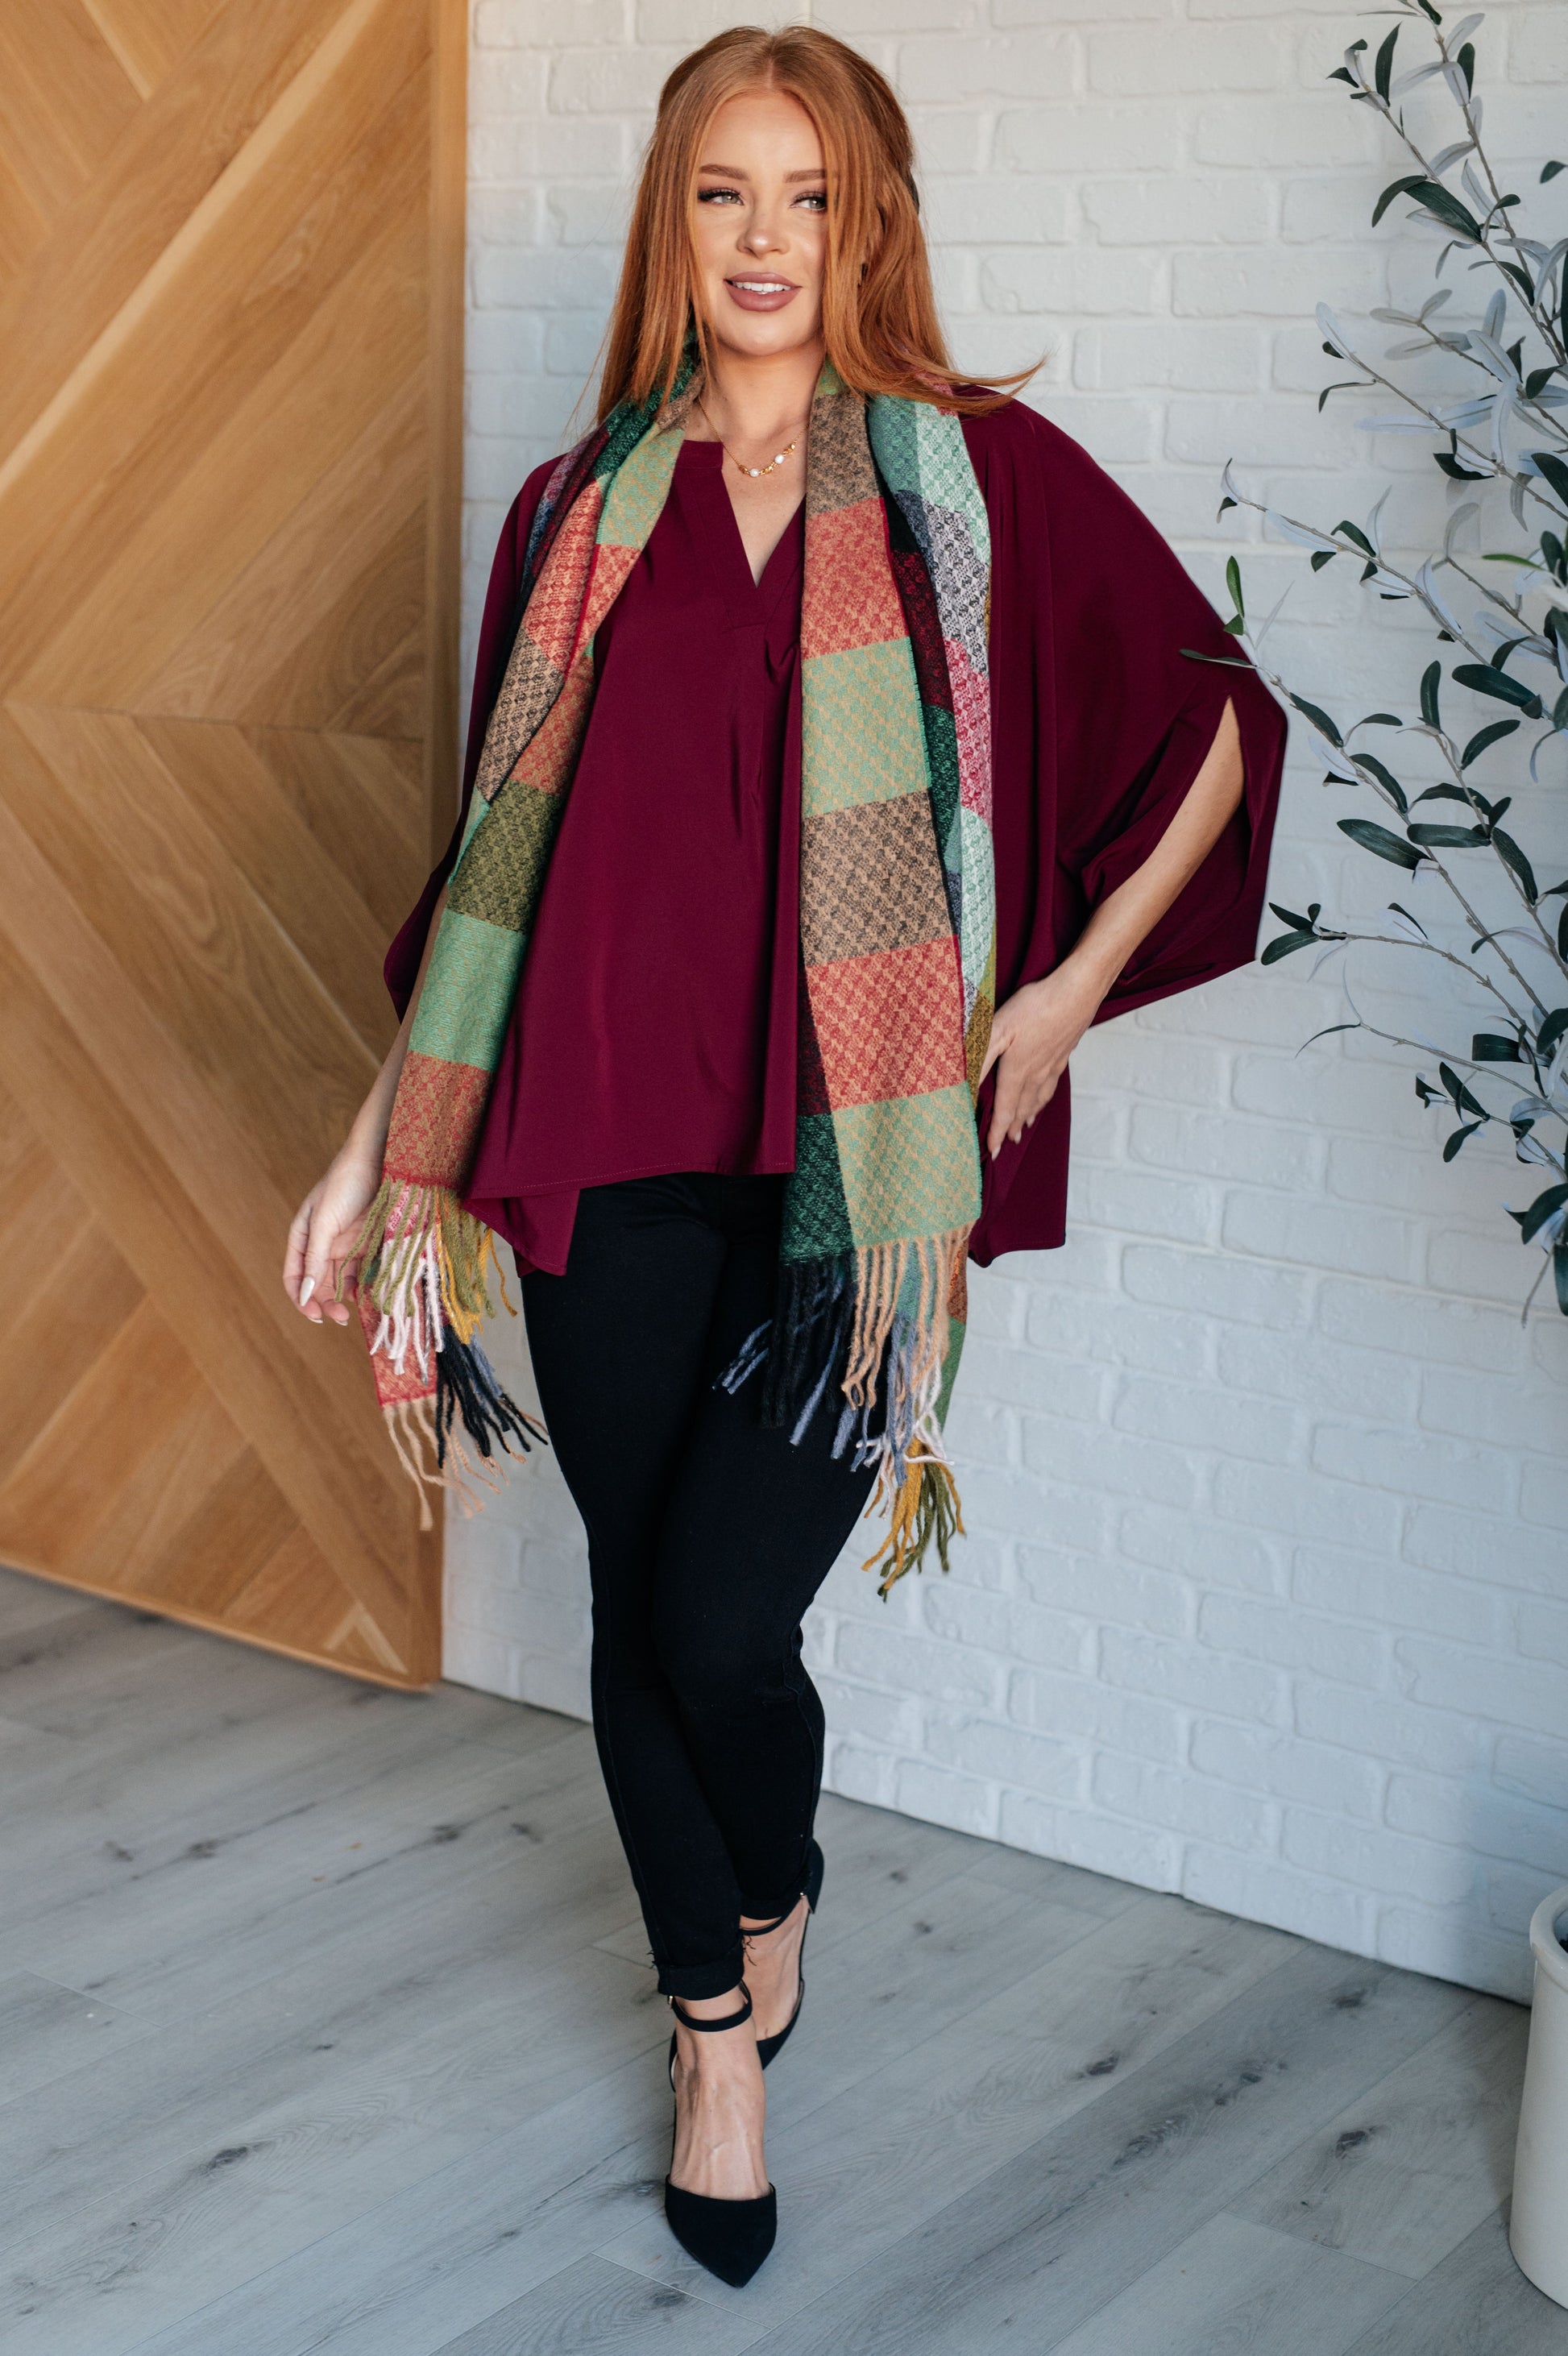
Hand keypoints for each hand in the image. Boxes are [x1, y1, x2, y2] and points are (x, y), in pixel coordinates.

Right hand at [284, 1151, 382, 1324]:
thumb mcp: (324, 1221)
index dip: (301, 1298)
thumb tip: (306, 1293)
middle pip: (319, 1284)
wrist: (381, 1161)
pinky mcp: (369, 1245)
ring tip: (355, 1311)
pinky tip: (371, 1296)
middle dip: (325, 1303)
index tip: (314, 1315)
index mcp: (303, 1238)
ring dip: (345, 1298)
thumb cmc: (345, 1184)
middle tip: (340, 1318)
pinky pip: (364, 1272)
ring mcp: (347, 1246)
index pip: (295, 1277)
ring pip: (342, 1282)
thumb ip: (315, 1258)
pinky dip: (365, 1286)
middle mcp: (322, 1245)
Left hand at [978, 960, 1105, 1159]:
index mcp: (1017, 1071)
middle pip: (1022, 1108)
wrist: (1077, 992)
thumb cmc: (1035, 1007)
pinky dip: (1045, 1097)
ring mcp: (1052, 1064)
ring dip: (1029, 1115)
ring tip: (1024, 1127)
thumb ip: (981, 1059)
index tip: (992, 1150)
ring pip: (1039, 1098)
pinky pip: (1052, 1084)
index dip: (996, 1131)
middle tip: (1006, 1145)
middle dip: (1012, 1128)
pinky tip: (1045, 1093)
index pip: (1004, 1109)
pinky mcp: (1063, 1053)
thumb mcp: (997, 1030)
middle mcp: (1036, 1074)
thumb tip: (964, 1085)